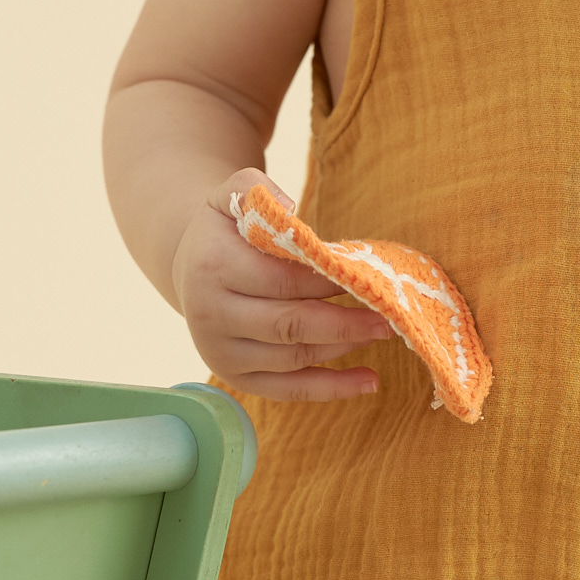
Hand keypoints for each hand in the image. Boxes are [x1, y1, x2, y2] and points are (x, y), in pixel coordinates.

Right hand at [171, 174, 390, 401]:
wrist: (190, 268)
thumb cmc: (225, 230)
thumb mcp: (230, 194)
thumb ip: (256, 188)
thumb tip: (291, 214)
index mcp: (212, 268)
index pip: (281, 280)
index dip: (327, 281)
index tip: (364, 276)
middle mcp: (210, 317)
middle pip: (289, 325)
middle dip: (344, 322)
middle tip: (388, 315)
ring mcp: (221, 354)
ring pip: (293, 358)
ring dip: (342, 347)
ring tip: (380, 332)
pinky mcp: (235, 378)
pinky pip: (289, 390)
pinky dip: (332, 389)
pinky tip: (370, 381)